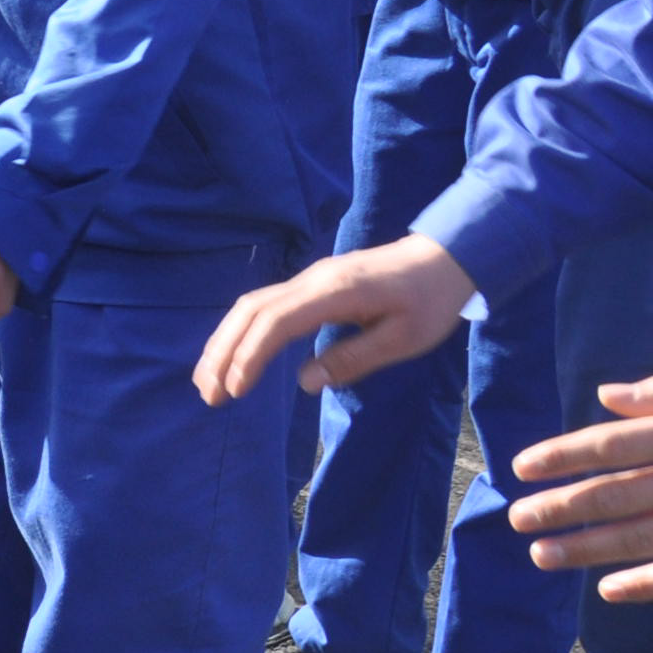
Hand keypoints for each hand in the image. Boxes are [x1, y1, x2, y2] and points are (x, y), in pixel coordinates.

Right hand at [195, 237, 476, 405]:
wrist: (445, 257)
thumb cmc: (430, 301)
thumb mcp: (404, 339)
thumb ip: (354, 359)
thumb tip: (306, 383)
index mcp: (334, 292)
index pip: (275, 322)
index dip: (249, 356)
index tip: (235, 391)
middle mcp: (311, 280)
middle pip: (249, 311)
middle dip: (222, 352)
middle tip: (207, 395)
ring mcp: (309, 278)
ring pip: (250, 305)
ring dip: (224, 341)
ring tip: (209, 380)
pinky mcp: (311, 284)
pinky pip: (263, 305)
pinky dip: (240, 331)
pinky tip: (234, 354)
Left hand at [508, 367, 652, 602]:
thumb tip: (605, 398)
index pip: (610, 446)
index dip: (561, 457)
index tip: (522, 468)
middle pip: (616, 496)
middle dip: (560, 509)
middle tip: (516, 520)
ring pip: (643, 539)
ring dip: (587, 549)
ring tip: (543, 555)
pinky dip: (649, 584)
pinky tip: (609, 591)